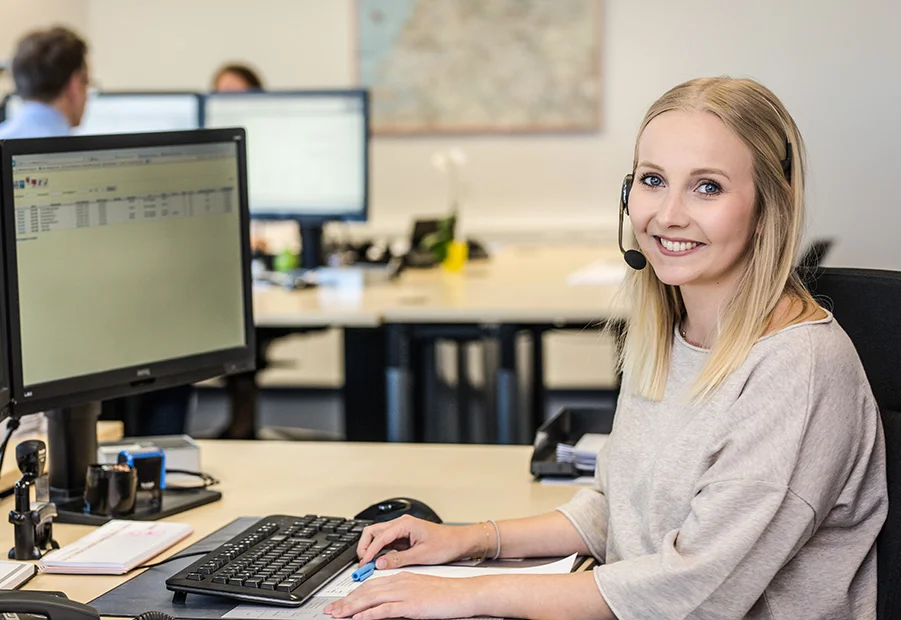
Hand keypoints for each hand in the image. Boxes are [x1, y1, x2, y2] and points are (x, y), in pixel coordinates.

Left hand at [324, 573, 479, 618]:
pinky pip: (385, 610)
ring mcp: (404, 593)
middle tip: (330, 611)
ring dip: (351, 608)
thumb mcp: (418, 592)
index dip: (352, 595)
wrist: (464, 593)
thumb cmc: (445, 594)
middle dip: (345, 602)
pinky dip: (370, 614)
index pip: (370, 586)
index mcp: (400, 578)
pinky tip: (359, 619)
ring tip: (338, 615)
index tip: (340, 603)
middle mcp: (399, 583)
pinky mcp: (411, 605)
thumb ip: (400, 596)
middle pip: (366, 591)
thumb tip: (384, 606)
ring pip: (371, 599)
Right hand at [356, 515, 473, 568]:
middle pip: (374, 531)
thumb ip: (398, 559)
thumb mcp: (421, 556)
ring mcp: (402, 529)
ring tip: (368, 563)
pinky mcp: (404, 536)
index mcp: (405, 524)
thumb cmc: (445, 544)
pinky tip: (379, 560)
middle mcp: (402, 523)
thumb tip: (380, 563)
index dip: (369, 551)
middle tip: (362, 562)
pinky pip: (386, 541)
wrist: (459, 542)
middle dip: (365, 546)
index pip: (380, 537)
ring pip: (378, 535)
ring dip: (371, 548)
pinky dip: (379, 550)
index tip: (364, 563)